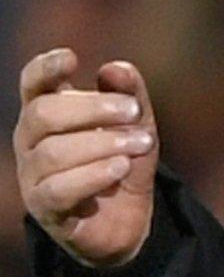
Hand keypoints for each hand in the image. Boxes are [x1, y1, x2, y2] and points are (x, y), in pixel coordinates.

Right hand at [14, 50, 159, 267]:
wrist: (127, 219)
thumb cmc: (122, 162)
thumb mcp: (135, 125)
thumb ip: (129, 95)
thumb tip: (115, 67)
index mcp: (47, 114)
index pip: (33, 85)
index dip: (45, 68)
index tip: (70, 58)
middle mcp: (31, 143)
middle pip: (43, 114)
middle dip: (92, 109)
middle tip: (133, 112)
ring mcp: (33, 177)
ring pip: (52, 153)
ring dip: (103, 144)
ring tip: (140, 145)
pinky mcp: (45, 209)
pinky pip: (58, 189)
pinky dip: (93, 175)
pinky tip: (120, 168)